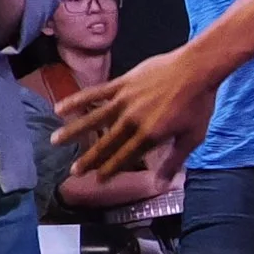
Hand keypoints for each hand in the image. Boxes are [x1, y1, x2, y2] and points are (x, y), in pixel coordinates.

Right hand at [55, 50, 218, 179]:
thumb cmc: (199, 104)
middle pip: (106, 143)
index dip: (110, 169)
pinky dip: (77, 100)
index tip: (97, 180)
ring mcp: (124, 101)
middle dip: (89, 159)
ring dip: (73, 131)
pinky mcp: (121, 84)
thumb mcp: (192, 137)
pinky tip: (60, 108)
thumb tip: (161, 183)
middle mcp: (132, 121)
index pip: (125, 157)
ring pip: (93, 119)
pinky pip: (95, 93)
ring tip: (55, 141)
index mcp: (150, 136)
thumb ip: (174, 160)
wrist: (196, 69)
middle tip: (73, 171)